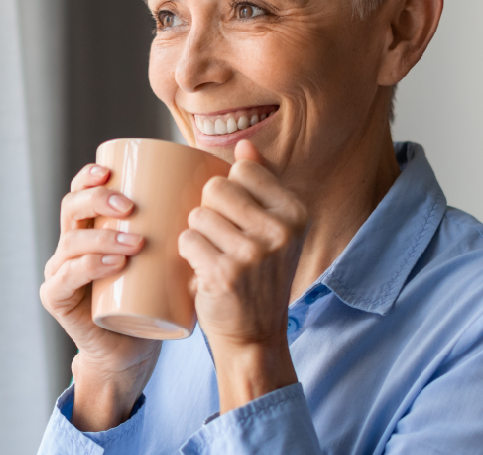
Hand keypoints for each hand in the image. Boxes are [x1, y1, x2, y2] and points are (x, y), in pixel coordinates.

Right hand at [39, 163, 161, 430]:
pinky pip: (65, 279)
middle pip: (71, 208)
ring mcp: (60, 271)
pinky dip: (87, 268)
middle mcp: (71, 244)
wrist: (135, 346)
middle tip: (129, 206)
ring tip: (135, 242)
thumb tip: (223, 189)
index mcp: (92, 226)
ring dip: (102, 238)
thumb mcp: (170, 255)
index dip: (90, 176)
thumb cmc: (156, 295)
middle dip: (97, 200)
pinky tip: (112, 265)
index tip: (111, 169)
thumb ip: (186, 226)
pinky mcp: (58, 300)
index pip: (82, 190)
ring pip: (71, 243)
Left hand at [179, 140, 308, 411]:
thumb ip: (261, 185)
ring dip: (197, 234)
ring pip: (198, 214)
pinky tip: (202, 270)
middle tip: (220, 240)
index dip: (228, 191)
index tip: (236, 219)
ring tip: (213, 256)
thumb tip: (243, 146)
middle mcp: (280, 230)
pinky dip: (187, 254)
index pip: (243, 171)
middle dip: (208, 210)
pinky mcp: (226, 273)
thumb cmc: (259, 279)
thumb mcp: (274, 231)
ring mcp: (254, 253)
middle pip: (216, 188)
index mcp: (295, 212)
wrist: (256, 337)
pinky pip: (187, 240)